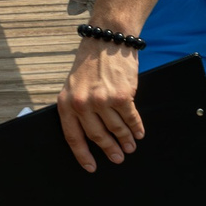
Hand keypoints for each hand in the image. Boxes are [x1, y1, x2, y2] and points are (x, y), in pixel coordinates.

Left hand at [57, 37, 144, 169]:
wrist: (107, 38)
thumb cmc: (90, 61)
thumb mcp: (73, 84)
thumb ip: (77, 106)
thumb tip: (90, 134)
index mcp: (66, 103)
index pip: (73, 137)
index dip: (83, 156)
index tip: (92, 168)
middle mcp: (82, 104)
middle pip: (97, 136)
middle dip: (109, 150)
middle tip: (118, 158)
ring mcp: (103, 101)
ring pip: (116, 129)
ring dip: (125, 140)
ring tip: (131, 146)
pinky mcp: (122, 96)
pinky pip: (130, 118)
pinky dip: (136, 128)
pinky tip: (139, 133)